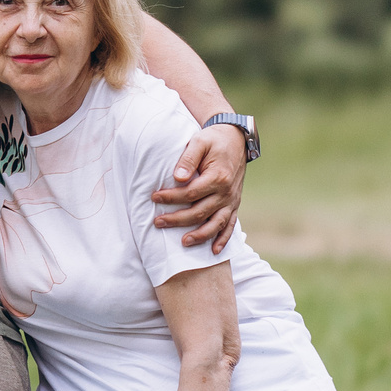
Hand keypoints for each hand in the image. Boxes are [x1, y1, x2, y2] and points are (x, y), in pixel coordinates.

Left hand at [151, 123, 246, 251]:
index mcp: (218, 177)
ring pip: (216, 224)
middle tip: (158, 223)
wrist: (236, 139)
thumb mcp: (199, 142)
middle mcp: (227, 192)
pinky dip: (224, 239)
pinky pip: (230, 225)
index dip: (171, 198)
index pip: (190, 193)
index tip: (154, 198)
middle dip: (178, 220)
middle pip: (200, 212)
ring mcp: (232, 200)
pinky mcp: (234, 204)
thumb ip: (188, 159)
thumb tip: (177, 177)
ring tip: (183, 242)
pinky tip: (214, 251)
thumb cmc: (214, 140)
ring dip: (200, 235)